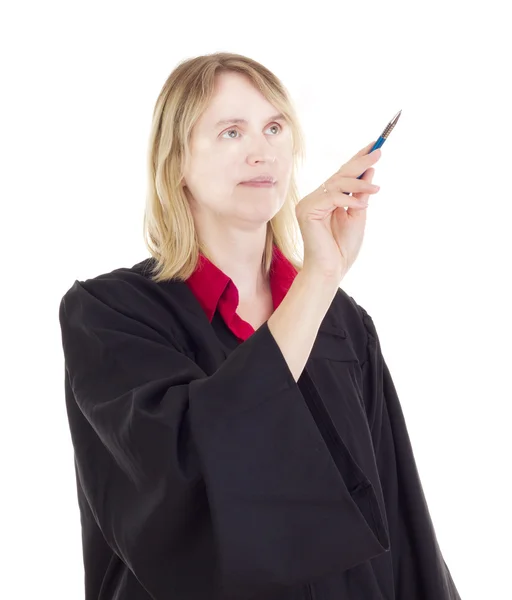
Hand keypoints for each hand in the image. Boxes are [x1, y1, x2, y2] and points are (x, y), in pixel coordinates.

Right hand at [296, 140, 381, 279]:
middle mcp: (314, 198)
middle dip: (360, 162)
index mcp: (325, 199)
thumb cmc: (342, 248)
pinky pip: (331, 198)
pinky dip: (349, 199)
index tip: (374, 146)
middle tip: (378, 151)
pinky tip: (363, 204)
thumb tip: (370, 170)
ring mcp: (307, 204)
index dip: (357, 159)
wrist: (331, 269)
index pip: (342, 175)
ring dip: (358, 183)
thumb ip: (360, 194)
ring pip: (336, 184)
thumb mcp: (358, 215)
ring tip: (376, 189)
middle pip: (339, 175)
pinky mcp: (306, 211)